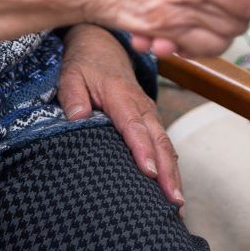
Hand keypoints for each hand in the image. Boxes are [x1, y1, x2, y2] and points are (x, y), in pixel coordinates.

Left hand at [58, 23, 182, 209]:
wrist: (102, 45)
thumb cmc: (85, 64)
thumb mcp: (71, 74)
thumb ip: (73, 95)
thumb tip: (78, 118)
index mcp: (121, 94)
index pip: (133, 124)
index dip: (142, 149)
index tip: (148, 173)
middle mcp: (141, 104)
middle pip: (158, 139)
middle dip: (167, 171)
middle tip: (173, 201)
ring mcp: (149, 112)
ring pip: (165, 145)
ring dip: (173, 173)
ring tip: (178, 205)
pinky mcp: (150, 120)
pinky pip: (163, 144)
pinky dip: (170, 166)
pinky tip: (172, 189)